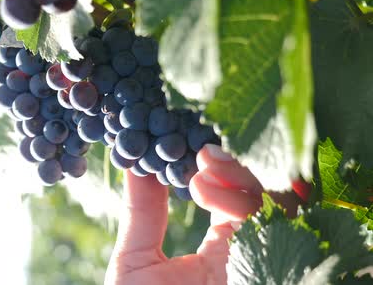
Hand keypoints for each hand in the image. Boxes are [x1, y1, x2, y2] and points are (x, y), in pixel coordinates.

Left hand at [105, 144, 301, 284]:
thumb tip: (133, 159)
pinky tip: (219, 194)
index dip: (217, 169)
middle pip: (258, 194)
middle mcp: (248, 251)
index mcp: (220, 247)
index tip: (192, 153)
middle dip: (234, 168)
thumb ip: (142, 212)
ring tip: (204, 171)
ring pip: (275, 205)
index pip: (232, 197)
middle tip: (204, 155)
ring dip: (242, 180)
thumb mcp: (135, 261)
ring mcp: (264, 259)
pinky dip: (257, 204)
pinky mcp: (277, 268)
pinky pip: (286, 229)